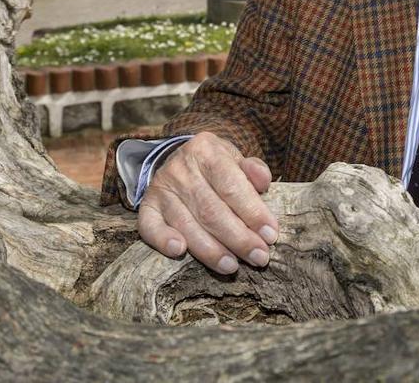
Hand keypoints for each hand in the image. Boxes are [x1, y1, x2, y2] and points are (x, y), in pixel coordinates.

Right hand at [136, 131, 278, 274]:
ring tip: (232, 266)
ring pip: (186, 224)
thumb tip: (263, 182)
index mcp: (206, 151)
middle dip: (238, 238)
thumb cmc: (215, 166)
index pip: (231, 185)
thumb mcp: (235, 158)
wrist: (178, 160)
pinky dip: (163, 240)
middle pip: (211, 209)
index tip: (270, 235)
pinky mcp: (147, 207)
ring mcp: (161, 188)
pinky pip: (150, 227)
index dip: (252, 212)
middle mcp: (180, 168)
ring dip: (210, 250)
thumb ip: (252, 169)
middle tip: (259, 257)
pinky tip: (179, 252)